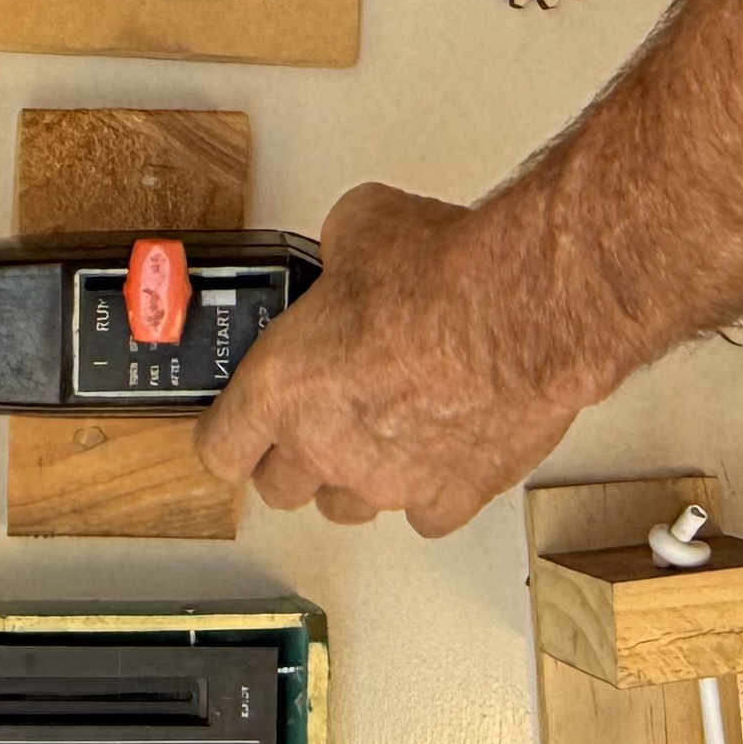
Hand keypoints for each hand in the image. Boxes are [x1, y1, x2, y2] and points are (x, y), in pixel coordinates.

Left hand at [196, 184, 601, 535]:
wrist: (523, 309)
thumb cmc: (444, 275)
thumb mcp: (361, 227)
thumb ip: (338, 255)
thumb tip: (350, 248)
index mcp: (283, 387)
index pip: (219, 447)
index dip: (226, 434)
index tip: (237, 425)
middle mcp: (326, 445)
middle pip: (279, 488)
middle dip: (290, 456)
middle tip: (311, 419)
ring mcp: (388, 480)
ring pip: (346, 508)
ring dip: (351, 479)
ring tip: (374, 438)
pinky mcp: (453, 494)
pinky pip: (424, 516)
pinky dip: (428, 492)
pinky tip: (438, 456)